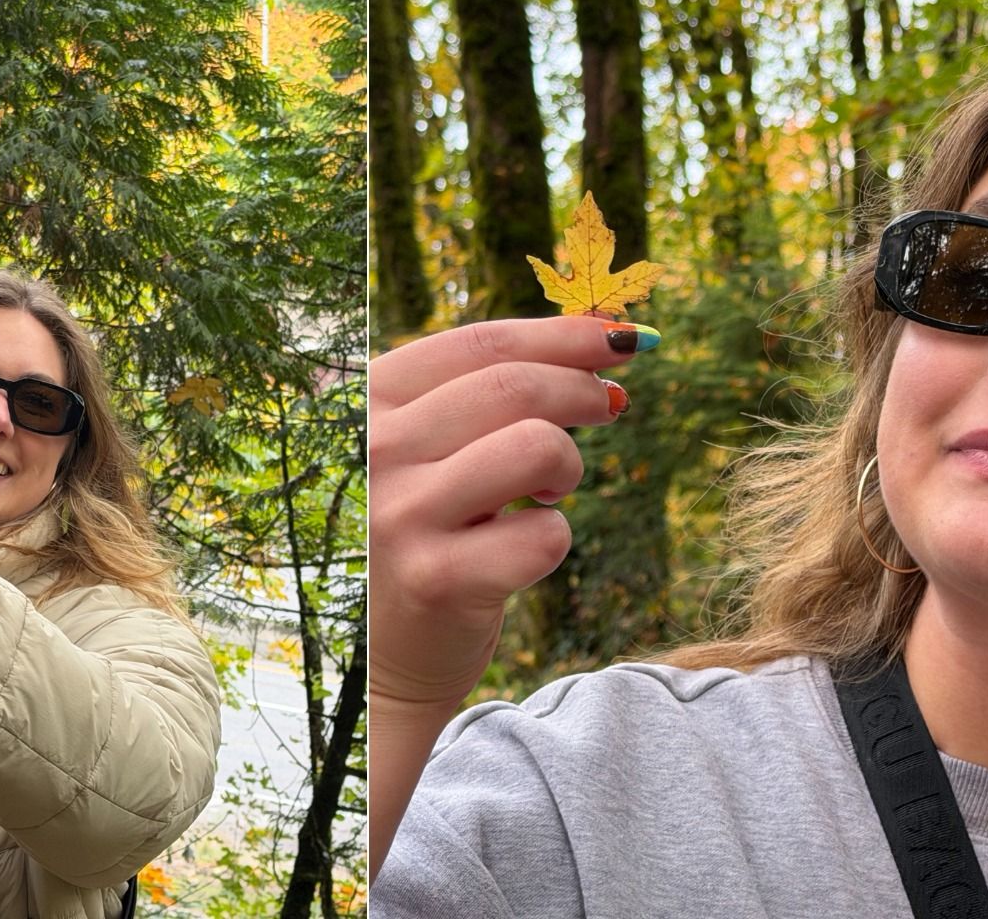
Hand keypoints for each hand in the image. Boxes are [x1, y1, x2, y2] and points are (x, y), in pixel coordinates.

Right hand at [368, 314, 652, 873]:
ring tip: (551, 489)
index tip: (621, 338)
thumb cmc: (428, 530)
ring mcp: (398, 515)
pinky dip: (555, 539)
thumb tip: (609, 334)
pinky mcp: (434, 579)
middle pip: (513, 387)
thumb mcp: (433, 446)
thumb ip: (491, 388)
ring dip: (568, 466)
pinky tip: (526, 548)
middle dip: (583, 390)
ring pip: (535, 448)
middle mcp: (372, 451)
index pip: (478, 344)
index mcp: (366, 402)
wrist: (382, 653)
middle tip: (612, 406)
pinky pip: (544, 536)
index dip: (562, 335)